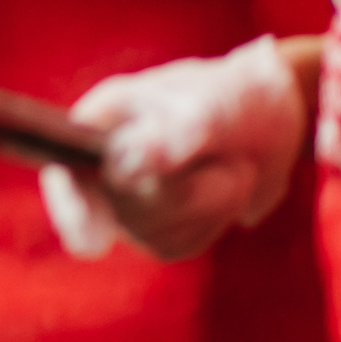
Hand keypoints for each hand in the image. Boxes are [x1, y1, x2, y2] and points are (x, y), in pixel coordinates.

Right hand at [37, 35, 306, 262]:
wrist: (275, 117)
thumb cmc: (236, 95)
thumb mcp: (212, 105)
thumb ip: (171, 133)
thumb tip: (126, 167)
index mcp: (102, 120)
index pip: (65, 170)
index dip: (72, 209)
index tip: (96, 245)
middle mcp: (106, 159)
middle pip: (119, 212)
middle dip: (187, 197)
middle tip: (232, 168)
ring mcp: (130, 194)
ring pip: (151, 234)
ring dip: (209, 208)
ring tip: (236, 169)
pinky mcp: (161, 221)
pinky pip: (177, 245)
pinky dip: (213, 223)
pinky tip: (229, 191)